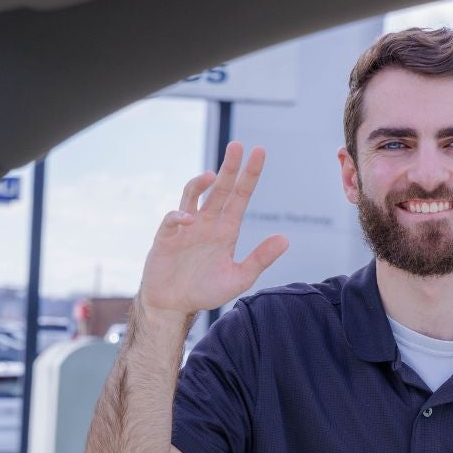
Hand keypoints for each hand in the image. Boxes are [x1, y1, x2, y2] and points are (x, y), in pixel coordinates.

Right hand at [137, 142, 289, 318]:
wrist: (174, 306)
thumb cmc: (205, 291)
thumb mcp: (238, 278)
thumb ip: (260, 259)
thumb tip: (285, 239)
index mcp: (226, 230)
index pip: (241, 196)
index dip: (249, 175)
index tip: (259, 152)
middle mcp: (207, 223)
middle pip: (219, 189)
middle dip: (229, 167)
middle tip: (237, 145)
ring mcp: (186, 228)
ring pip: (193, 195)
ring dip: (199, 184)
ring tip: (210, 176)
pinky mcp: (166, 237)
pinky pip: (172, 219)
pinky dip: (179, 216)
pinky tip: (188, 220)